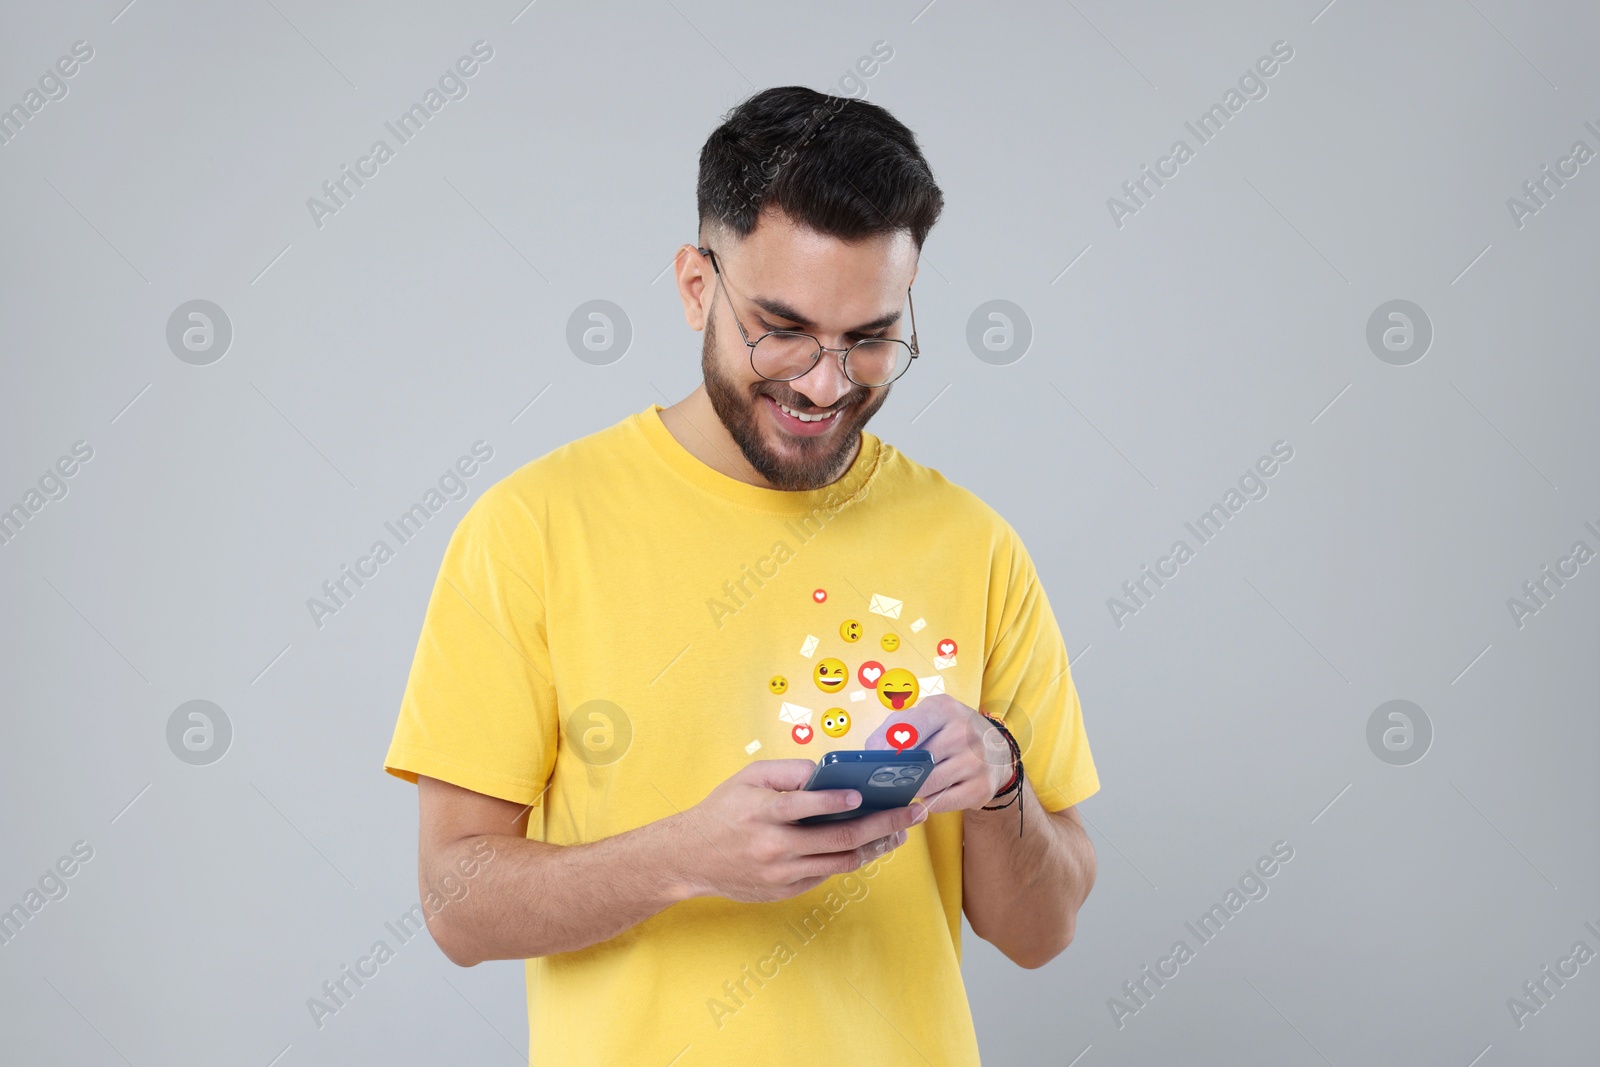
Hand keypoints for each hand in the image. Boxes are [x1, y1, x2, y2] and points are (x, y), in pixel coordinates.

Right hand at [677, 760, 925, 902]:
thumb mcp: (748, 778)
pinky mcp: (786, 890)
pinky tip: (870, 845)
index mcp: (764, 813)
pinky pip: (827, 873)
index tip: (864, 794)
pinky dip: (850, 858)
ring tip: (900, 832)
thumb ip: (788, 771)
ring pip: (841, 861)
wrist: (691, 857)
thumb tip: (827, 771)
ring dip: (877, 847)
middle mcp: (775, 846)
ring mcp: (783, 873)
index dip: (838, 800)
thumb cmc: (723, 810)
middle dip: (884, 825)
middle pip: (839, 839)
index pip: (806, 805)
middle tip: (912, 813)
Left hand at [862, 695, 1012, 814]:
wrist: (996, 749)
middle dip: (898, 773)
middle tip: (890, 777)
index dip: (889, 746)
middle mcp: (963, 733)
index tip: (877, 759)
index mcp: (944, 709)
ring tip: (912, 782)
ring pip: (927, 786)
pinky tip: (932, 792)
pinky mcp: (981, 787)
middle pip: (916, 762)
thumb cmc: (950, 730)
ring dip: (913, 789)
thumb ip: (893, 728)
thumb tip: (872, 752)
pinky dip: (929, 801)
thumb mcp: (926, 716)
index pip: (910, 727)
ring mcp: (975, 761)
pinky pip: (940, 803)